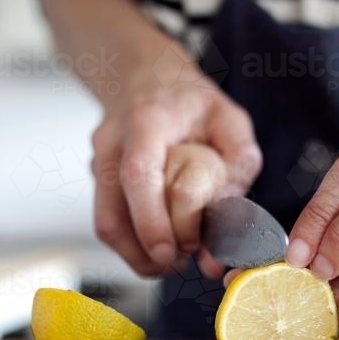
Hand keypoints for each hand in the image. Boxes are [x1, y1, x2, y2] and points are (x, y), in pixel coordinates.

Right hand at [92, 54, 261, 276]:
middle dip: (144, 251)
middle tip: (179, 263)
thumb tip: (234, 219)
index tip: (170, 251)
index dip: (150, 219)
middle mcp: (113, 144)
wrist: (141, 76)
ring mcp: (99, 164)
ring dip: (137, 255)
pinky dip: (132, 244)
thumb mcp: (229, 117)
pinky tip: (158, 247)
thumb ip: (239, 162)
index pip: (137, 174)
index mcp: (147, 122)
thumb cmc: (188, 100)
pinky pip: (109, 221)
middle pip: (112, 212)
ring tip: (171, 261)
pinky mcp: (99, 182)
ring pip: (105, 224)